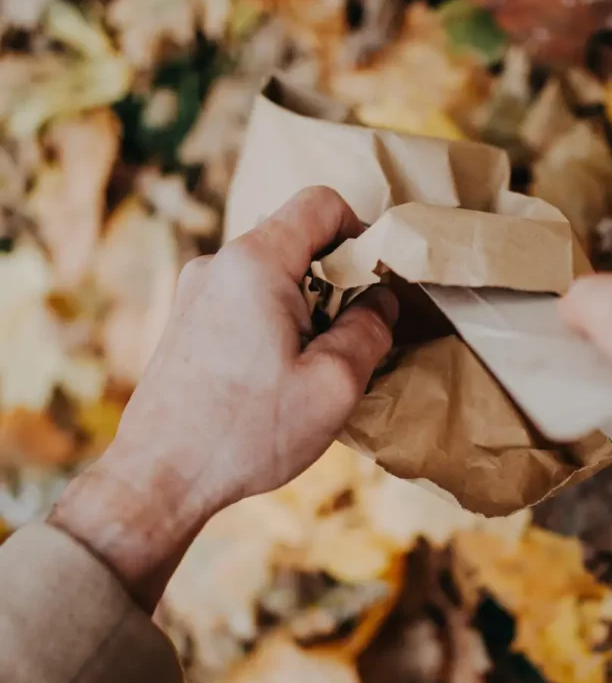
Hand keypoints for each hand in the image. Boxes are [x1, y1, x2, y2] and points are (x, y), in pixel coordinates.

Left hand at [50, 187, 397, 610]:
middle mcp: (217, 266)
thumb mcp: (334, 385)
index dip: (361, 230)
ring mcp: (194, 293)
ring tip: (313, 367)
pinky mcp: (185, 323)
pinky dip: (274, 324)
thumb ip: (370, 330)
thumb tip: (382, 300)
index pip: (320, 203)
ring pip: (271, 275)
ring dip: (306, 307)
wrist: (158, 479)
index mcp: (254, 263)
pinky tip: (278, 379)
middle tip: (352, 336)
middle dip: (336, 279)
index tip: (376, 279)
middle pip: (295, 240)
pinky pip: (245, 302)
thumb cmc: (247, 434)